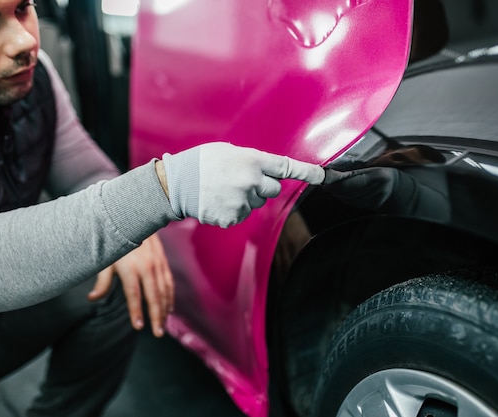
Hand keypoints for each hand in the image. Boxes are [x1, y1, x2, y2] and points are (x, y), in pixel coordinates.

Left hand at [88, 233, 173, 337]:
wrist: (136, 217)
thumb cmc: (116, 240)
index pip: (134, 294)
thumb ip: (102, 281)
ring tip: (162, 326)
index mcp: (130, 267)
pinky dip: (170, 298)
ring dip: (165, 310)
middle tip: (157, 334)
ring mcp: (157, 265)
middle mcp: (146, 267)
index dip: (136, 311)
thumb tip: (92, 299)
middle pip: (154, 296)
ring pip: (164, 291)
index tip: (138, 326)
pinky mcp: (163, 263)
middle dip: (156, 316)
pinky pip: (169, 284)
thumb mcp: (106, 259)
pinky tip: (168, 310)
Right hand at [162, 142, 324, 226]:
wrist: (175, 184)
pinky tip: (218, 201)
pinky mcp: (233, 217)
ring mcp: (243, 201)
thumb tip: (265, 171)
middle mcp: (251, 181)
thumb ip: (251, 161)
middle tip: (239, 180)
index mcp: (252, 161)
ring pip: (256, 203)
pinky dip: (233, 210)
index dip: (307, 172)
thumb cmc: (201, 163)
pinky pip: (242, 215)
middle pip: (273, 189)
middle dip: (262, 186)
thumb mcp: (228, 152)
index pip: (286, 167)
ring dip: (245, 198)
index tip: (322, 176)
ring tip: (223, 190)